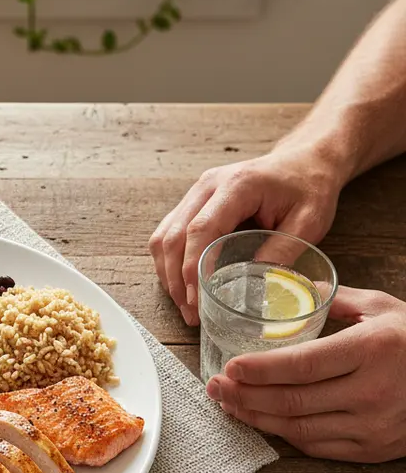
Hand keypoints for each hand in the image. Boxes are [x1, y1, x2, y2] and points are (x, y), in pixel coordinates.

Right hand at [148, 140, 342, 324]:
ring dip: (168, 273)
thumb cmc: (309, 186)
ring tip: (184, 304)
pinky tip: (181, 284)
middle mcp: (207, 186)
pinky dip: (169, 262)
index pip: (201, 229)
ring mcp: (196, 193)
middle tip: (191, 312)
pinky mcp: (194, 202)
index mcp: (237, 185)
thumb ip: (283, 250)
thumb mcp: (310, 220)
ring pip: (164, 235)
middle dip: (176, 278)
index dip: (192, 267)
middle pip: (173, 234)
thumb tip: (257, 286)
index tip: (196, 299)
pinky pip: (168, 233)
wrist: (305, 160)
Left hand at [206, 287, 405, 462]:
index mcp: (372, 350)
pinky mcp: (375, 450)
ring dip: (256, 418)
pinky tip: (260, 420)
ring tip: (228, 403)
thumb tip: (289, 287)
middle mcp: (374, 392)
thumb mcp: (383, 308)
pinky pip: (318, 447)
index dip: (259, 370)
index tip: (228, 367)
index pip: (302, 365)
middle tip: (214, 387)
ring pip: (299, 428)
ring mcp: (375, 426)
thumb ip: (335, 299)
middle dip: (244, 396)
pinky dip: (283, 434)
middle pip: (292, 400)